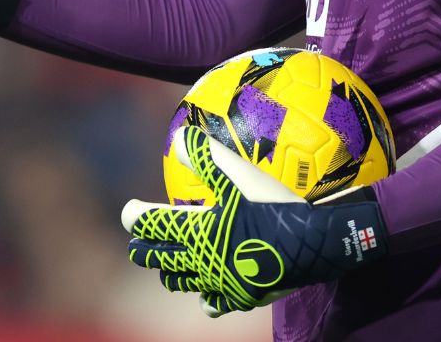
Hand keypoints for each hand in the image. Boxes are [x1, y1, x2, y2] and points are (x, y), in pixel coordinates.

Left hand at [122, 126, 387, 316]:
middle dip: (144, 249)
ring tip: (167, 264)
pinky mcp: (240, 297)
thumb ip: (205, 156)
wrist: (312, 245)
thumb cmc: (272, 206)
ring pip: (181, 282)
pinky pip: (213, 303)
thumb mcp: (238, 174)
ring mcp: (219, 282)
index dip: (135, 217)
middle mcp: (201, 260)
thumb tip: (177, 137)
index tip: (128, 212)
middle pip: (159, 259)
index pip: (152, 225)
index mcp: (196, 231)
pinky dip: (205, 296)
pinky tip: (206, 293)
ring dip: (169, 271)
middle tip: (138, 242)